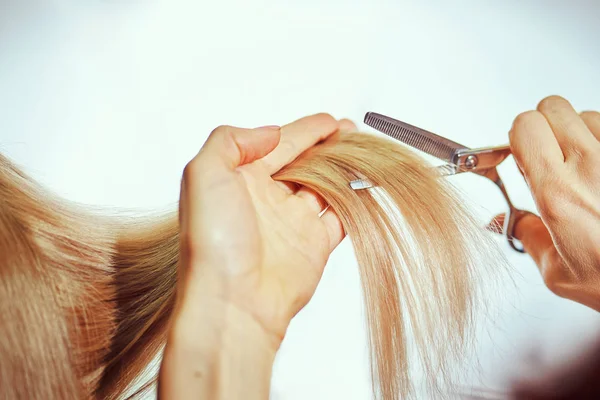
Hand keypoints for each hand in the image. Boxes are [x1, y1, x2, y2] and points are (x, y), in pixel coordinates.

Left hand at [158, 113, 355, 399]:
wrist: (233, 302)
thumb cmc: (213, 243)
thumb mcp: (202, 175)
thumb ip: (231, 141)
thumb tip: (270, 133)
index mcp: (240, 179)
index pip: (279, 144)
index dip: (305, 130)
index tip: (329, 121)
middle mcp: (267, 197)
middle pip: (305, 161)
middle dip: (328, 145)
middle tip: (351, 132)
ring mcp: (292, 221)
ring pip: (326, 184)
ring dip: (344, 167)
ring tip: (363, 152)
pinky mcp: (314, 244)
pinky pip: (341, 215)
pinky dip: (356, 200)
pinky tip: (367, 185)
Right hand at [497, 96, 599, 309]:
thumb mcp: (560, 271)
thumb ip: (528, 237)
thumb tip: (504, 223)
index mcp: (558, 193)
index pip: (525, 126)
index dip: (518, 136)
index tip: (522, 153)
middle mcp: (590, 166)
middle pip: (552, 108)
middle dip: (545, 127)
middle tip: (551, 154)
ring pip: (586, 114)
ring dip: (579, 133)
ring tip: (586, 165)